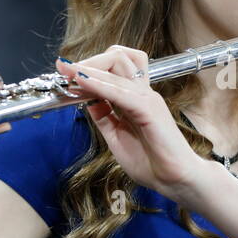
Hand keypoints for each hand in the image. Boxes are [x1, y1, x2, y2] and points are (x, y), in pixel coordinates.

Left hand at [54, 46, 203, 198]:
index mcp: (135, 98)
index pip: (113, 67)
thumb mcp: (116, 136)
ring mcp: (147, 98)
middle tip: (64, 70)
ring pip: (117, 67)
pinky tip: (81, 82)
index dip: (88, 66)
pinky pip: (120, 91)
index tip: (63, 72)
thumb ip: (104, 117)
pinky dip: (98, 84)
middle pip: (116, 57)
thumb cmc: (152, 162)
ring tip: (67, 72)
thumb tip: (87, 100)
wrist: (175, 180)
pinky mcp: (149, 110)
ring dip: (89, 68)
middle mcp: (142, 92)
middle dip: (88, 61)